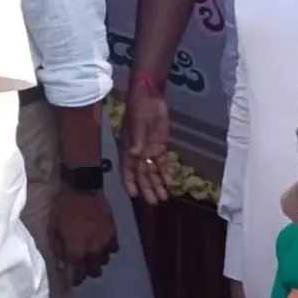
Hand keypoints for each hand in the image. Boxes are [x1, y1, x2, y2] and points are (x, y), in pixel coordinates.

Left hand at [51, 190, 116, 286]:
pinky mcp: (114, 233)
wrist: (83, 190)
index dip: (76, 280)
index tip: (73, 280)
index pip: (79, 274)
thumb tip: (62, 263)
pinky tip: (101, 244)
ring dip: (97, 261)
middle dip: (87, 272)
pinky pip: (113, 248)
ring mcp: (105, 242)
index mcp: (76, 250)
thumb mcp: (53, 228)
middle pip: (94, 272)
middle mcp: (93, 251)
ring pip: (105, 261)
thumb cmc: (64, 208)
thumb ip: (58, 248)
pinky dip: (107, 249)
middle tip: (82, 267)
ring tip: (91, 255)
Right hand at [121, 80, 170, 204]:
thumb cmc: (139, 107)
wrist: (149, 94)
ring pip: (152, 170)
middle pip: (142, 173)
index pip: (128, 168)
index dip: (130, 181)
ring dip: (158, 183)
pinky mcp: (160, 144)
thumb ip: (138, 139)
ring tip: (164, 197)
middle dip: (147, 188)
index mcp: (128, 146)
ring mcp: (149, 148)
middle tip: (155, 203)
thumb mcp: (138, 122)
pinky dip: (166, 173)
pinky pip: (162, 162)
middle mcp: (137, 151)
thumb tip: (135, 154)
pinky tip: (170, 183)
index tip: (134, 195)